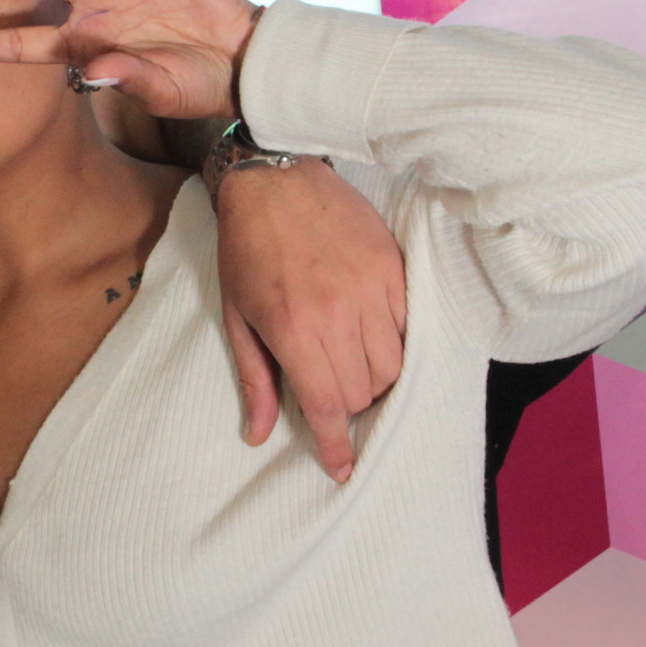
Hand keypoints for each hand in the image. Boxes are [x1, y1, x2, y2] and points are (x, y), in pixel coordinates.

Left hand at [214, 164, 406, 480]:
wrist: (274, 178)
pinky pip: (408, 327)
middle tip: (332, 393)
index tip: (342, 468)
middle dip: (348, 406)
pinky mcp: (392, 268)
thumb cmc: (245, 249)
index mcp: (292, 328)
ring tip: (354, 366)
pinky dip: (395, 344)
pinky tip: (374, 337)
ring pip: (392, 366)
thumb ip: (254, 378)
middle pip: (363, 391)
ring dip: (375, 380)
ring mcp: (370, 288)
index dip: (336, 445)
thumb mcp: (237, 316)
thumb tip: (256, 434)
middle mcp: (336, 313)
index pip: (326, 405)